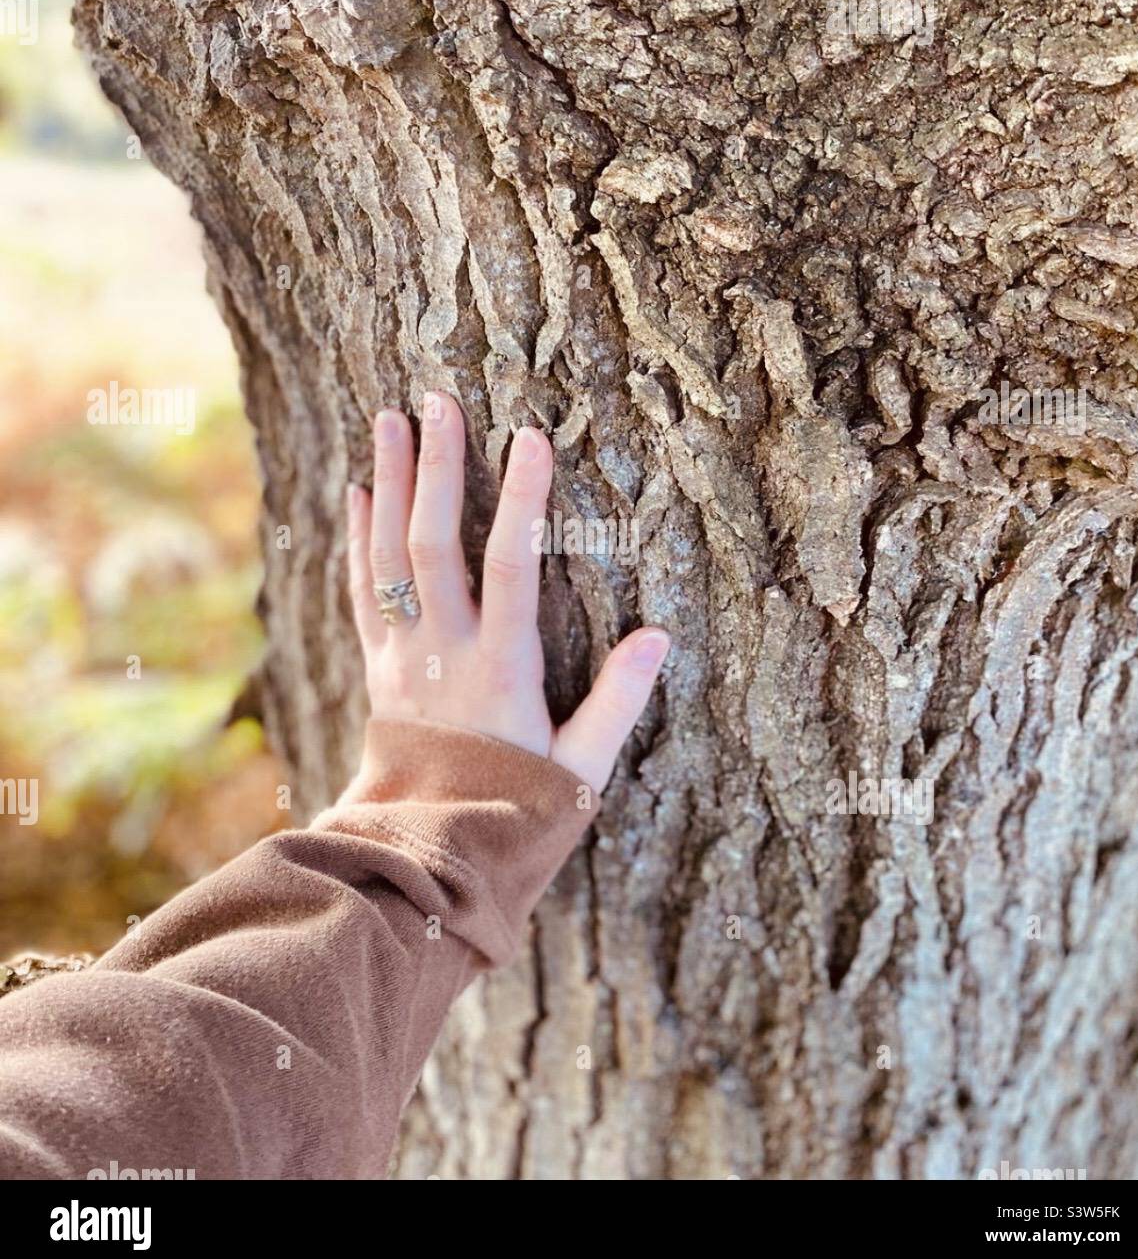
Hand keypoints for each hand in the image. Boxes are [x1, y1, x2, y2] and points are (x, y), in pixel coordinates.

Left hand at [345, 392, 669, 793]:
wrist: (428, 858)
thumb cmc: (515, 813)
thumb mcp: (580, 771)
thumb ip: (617, 702)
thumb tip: (659, 635)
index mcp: (501, 671)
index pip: (512, 569)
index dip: (523, 502)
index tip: (531, 437)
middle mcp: (445, 653)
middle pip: (434, 545)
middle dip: (438, 469)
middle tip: (438, 400)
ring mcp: (403, 658)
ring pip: (389, 556)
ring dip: (391, 484)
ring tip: (391, 419)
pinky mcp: (378, 667)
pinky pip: (362, 591)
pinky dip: (358, 538)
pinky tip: (360, 492)